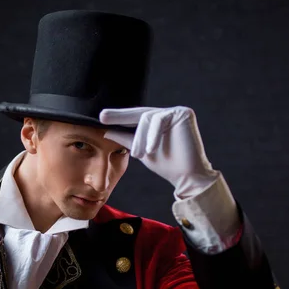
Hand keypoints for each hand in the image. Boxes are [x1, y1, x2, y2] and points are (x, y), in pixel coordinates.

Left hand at [100, 106, 219, 198]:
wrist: (187, 176)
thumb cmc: (166, 165)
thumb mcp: (141, 150)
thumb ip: (126, 139)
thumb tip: (106, 132)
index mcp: (158, 120)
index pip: (136, 117)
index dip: (119, 117)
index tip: (100, 118)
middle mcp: (168, 113)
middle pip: (139, 113)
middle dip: (120, 117)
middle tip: (102, 118)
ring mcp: (176, 112)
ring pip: (146, 118)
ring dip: (140, 138)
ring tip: (139, 154)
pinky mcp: (183, 113)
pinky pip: (159, 119)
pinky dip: (152, 135)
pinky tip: (150, 149)